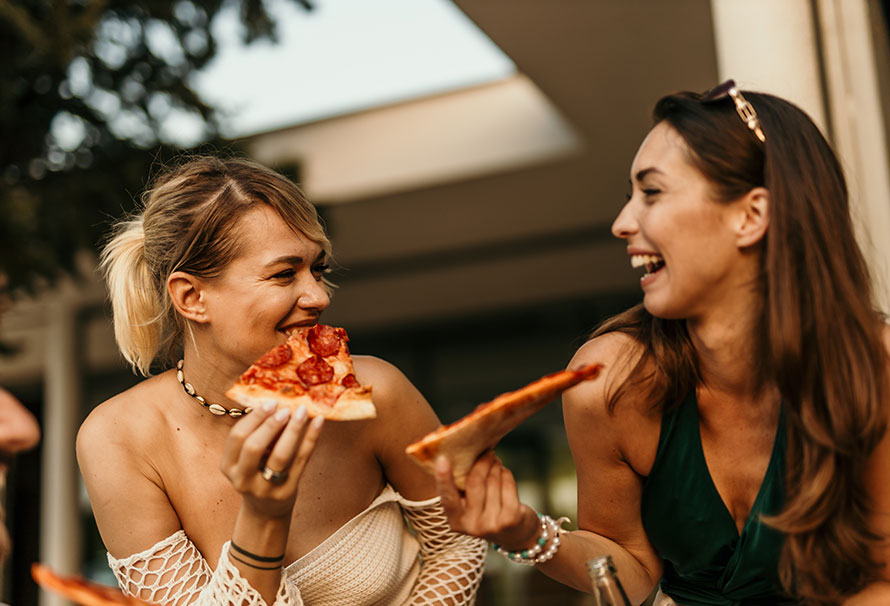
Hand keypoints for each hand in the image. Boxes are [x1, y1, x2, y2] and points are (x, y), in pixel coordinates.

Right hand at [220, 402, 323, 518]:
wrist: (266, 511)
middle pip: (253, 447)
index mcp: (228, 466)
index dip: (253, 418)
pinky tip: (318, 421)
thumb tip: (277, 402)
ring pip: (280, 455)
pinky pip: (301, 460)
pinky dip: (311, 438)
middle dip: (269, 424)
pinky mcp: (287, 490)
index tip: (269, 402)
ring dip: (292, 430)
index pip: (237, 437)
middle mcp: (243, 479)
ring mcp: (265, 488)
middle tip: (284, 408)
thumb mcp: (247, 459)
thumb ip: (257, 435)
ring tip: (301, 411)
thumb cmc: (257, 474)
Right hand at [434, 451, 538, 549]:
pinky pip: (507, 484)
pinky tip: (504, 473)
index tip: (442, 459)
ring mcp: (492, 524)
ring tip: (495, 462)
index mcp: (456, 522)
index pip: (447, 497)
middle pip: (475, 482)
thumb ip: (463, 489)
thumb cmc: (488, 512)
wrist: (517, 535)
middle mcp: (472, 526)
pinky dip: (506, 474)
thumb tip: (461, 455)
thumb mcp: (471, 507)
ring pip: (492, 481)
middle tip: (488, 452)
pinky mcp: (511, 519)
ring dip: (495, 466)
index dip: (444, 478)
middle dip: (482, 462)